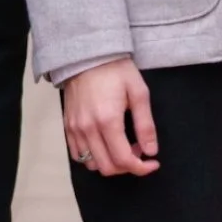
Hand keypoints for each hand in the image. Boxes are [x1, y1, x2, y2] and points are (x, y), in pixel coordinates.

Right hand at [63, 57, 159, 176]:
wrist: (87, 53)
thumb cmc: (116, 70)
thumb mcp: (138, 92)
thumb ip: (145, 125)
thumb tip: (151, 152)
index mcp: (108, 121)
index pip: (124, 160)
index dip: (142, 168)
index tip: (153, 162)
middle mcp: (88, 128)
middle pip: (107, 168)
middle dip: (127, 167)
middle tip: (138, 150)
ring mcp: (75, 128)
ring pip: (91, 164)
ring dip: (110, 163)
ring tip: (120, 146)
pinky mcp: (68, 125)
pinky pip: (77, 154)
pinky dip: (93, 157)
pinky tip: (104, 144)